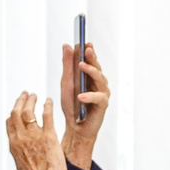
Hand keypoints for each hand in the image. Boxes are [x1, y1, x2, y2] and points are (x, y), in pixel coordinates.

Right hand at [4, 90, 65, 169]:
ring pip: (29, 111)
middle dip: (20, 101)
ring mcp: (34, 135)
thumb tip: (19, 151)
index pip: (10, 123)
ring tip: (35, 96)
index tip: (17, 108)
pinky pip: (47, 115)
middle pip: (17, 112)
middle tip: (25, 95)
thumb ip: (19, 153)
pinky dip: (47, 105)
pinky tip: (49, 101)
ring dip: (31, 100)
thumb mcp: (21, 165)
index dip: (13, 113)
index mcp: (14, 145)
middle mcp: (22, 138)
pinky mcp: (49, 135)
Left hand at [62, 40, 109, 169]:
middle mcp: (98, 82)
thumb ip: (67, 66)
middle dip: (91, 56)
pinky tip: (80, 95)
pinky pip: (98, 98)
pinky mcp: (103, 105)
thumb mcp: (66, 84)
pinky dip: (89, 96)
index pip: (89, 59)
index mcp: (89, 76)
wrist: (75, 128)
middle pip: (96, 66)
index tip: (83, 41)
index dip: (88, 50)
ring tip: (81, 66)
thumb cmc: (72, 106)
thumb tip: (67, 45)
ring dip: (91, 71)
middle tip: (86, 48)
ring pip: (100, 78)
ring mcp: (102, 93)